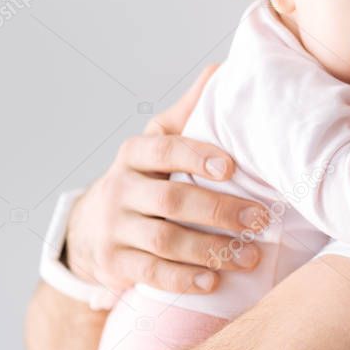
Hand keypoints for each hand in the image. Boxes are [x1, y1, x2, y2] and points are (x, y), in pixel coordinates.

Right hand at [66, 65, 269, 295]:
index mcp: (135, 154)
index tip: (232, 166)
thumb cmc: (144, 178)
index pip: (165, 148)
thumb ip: (188, 113)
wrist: (90, 229)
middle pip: (172, 200)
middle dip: (220, 210)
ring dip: (211, 250)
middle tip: (260, 219)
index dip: (197, 156)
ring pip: (164, 240)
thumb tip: (222, 69)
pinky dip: (183, 279)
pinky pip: (150, 273)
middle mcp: (121, 189)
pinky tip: (213, 281)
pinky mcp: (113, 264)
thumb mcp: (157, 143)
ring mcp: (114, 228)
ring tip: (250, 256)